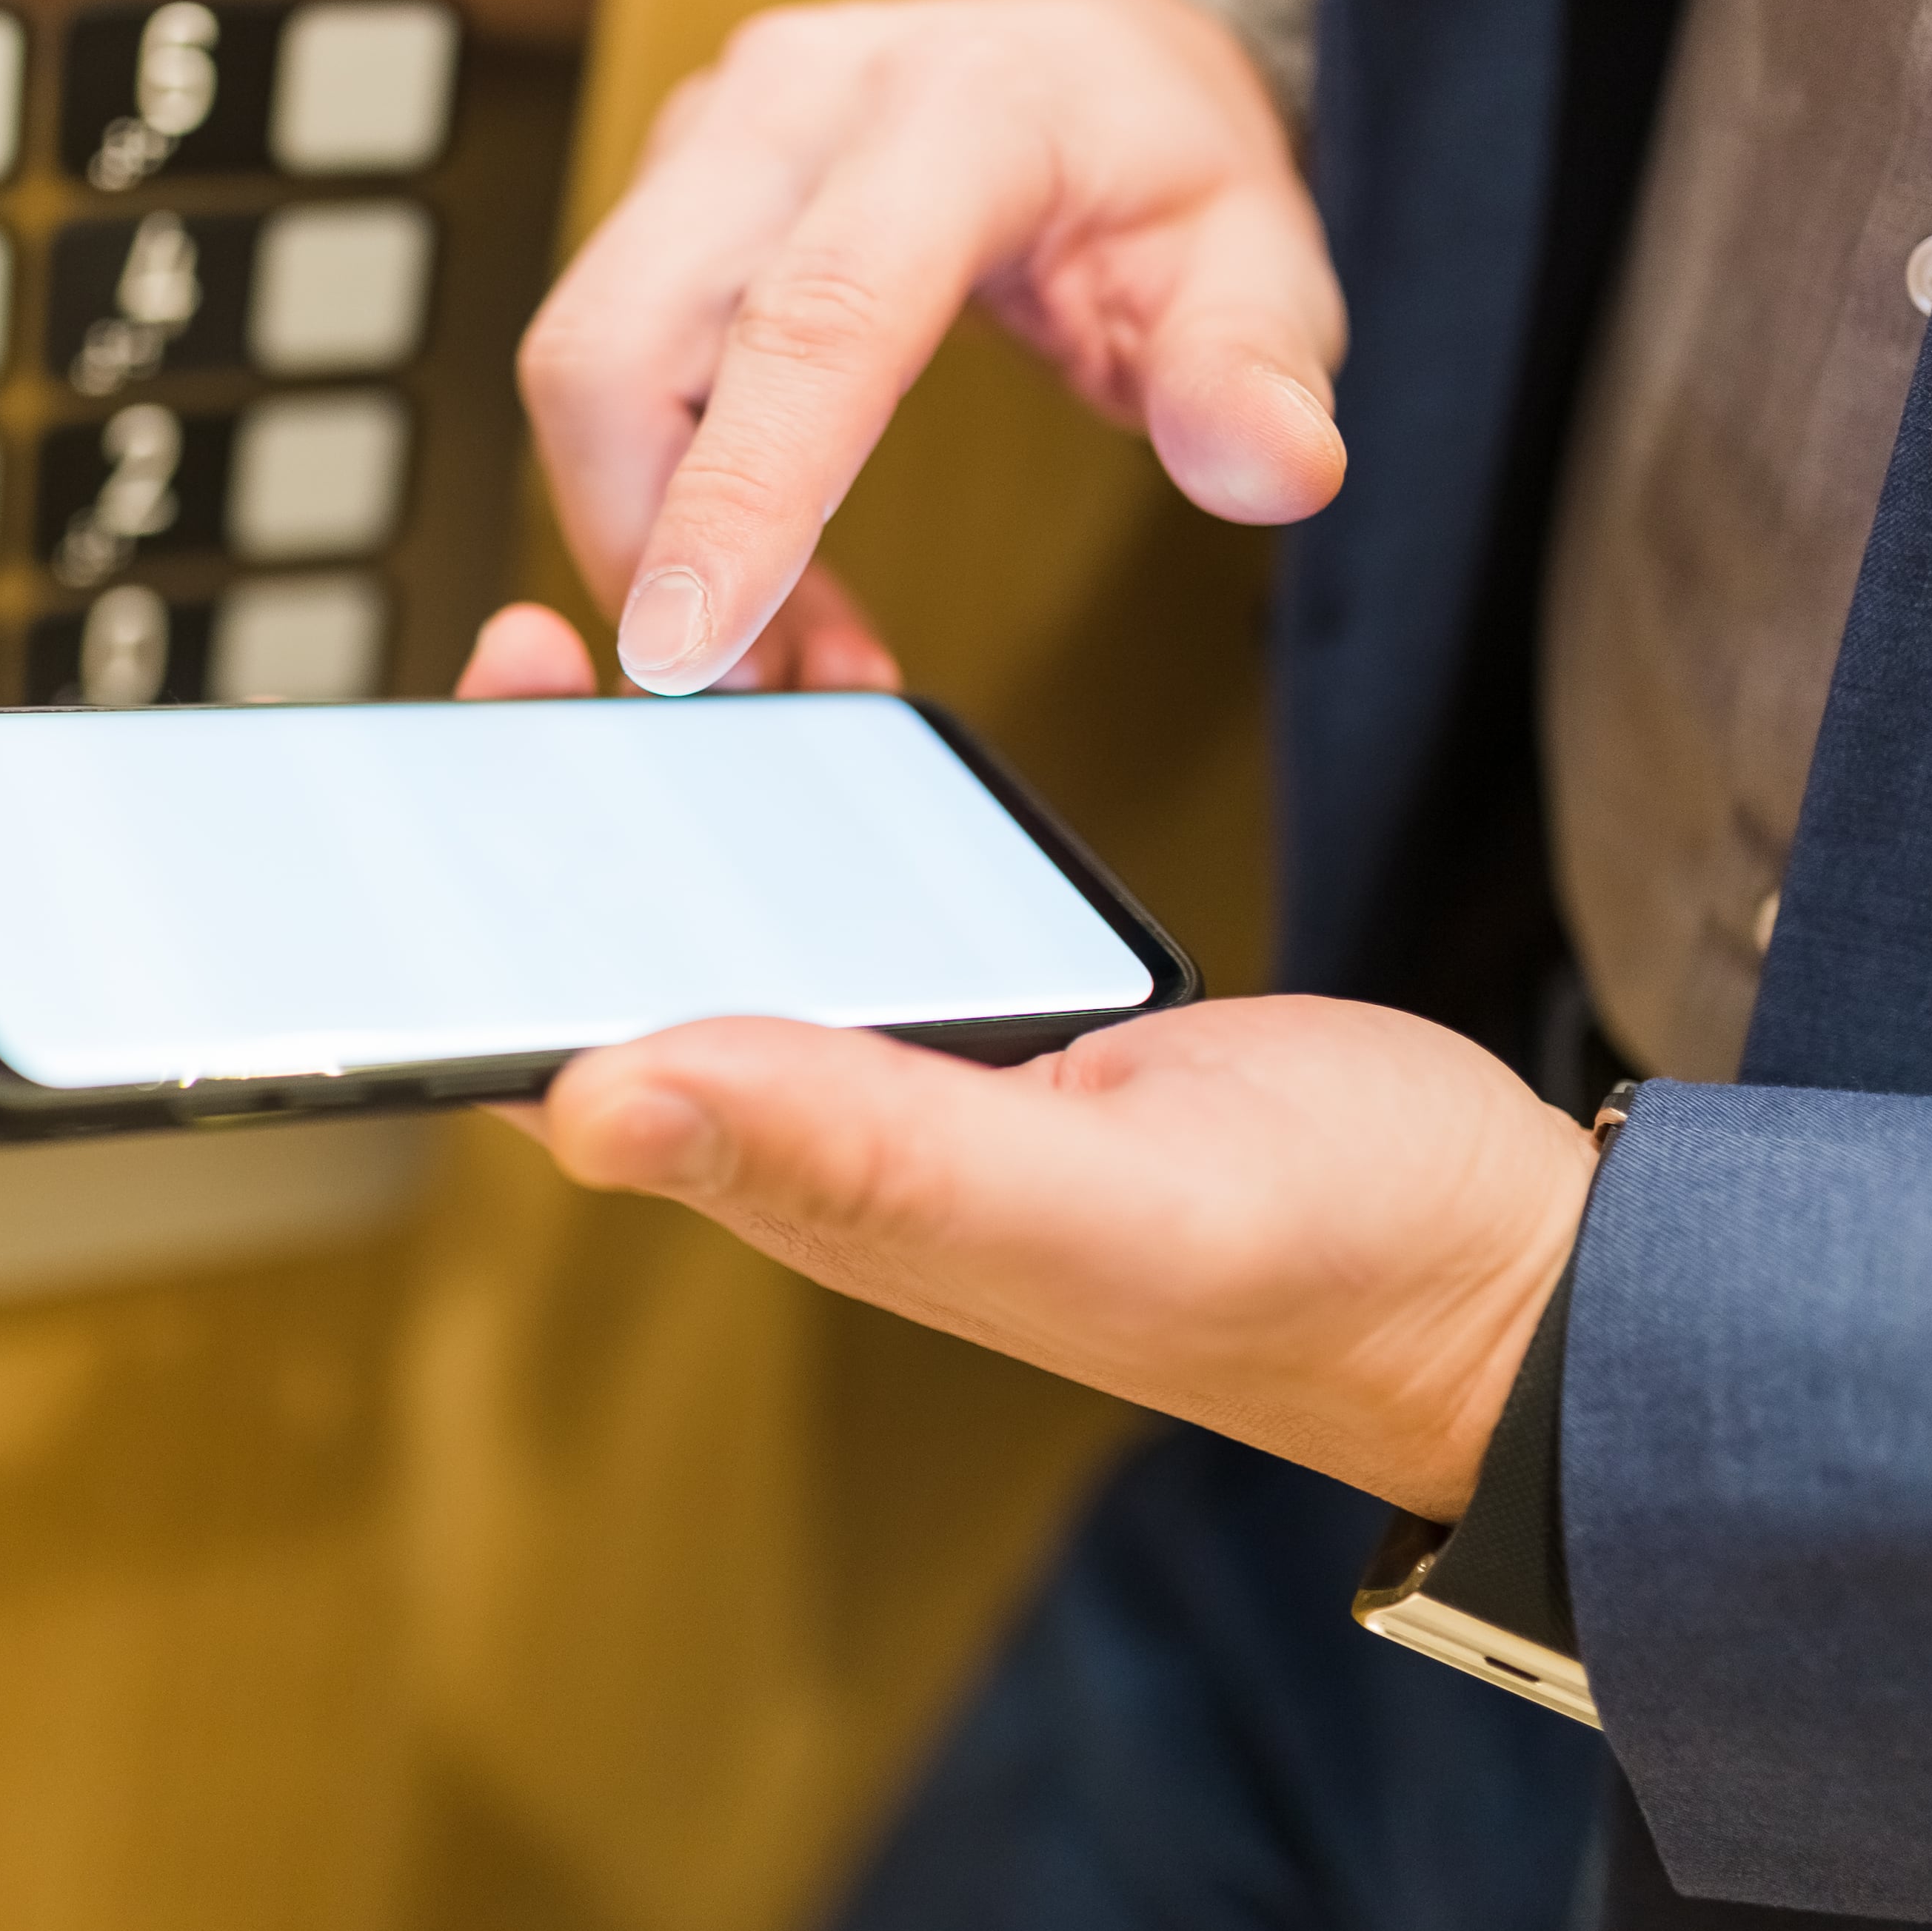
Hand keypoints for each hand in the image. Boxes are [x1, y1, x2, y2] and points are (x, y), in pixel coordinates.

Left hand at [450, 605, 1585, 1519]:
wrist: (1509, 1273)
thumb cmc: (1331, 1267)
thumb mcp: (1092, 1198)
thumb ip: (863, 1152)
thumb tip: (592, 1103)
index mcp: (828, 1189)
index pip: (572, 1074)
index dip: (466, 952)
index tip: (422, 789)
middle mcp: (844, 1134)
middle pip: (628, 981)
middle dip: (538, 835)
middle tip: (518, 656)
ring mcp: (923, 1074)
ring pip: (735, 935)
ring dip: (658, 807)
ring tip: (612, 657)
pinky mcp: (1006, 1020)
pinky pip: (859, 913)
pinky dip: (808, 808)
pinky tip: (815, 711)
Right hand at [519, 0, 1343, 695]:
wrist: (1095, 55)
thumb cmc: (1161, 165)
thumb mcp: (1260, 261)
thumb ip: (1254, 369)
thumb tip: (1271, 471)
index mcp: (953, 111)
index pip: (812, 322)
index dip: (737, 497)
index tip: (685, 651)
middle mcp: (795, 102)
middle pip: (621, 345)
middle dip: (646, 544)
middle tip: (751, 692)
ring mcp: (709, 138)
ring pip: (584, 366)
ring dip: (647, 537)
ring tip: (782, 654)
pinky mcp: (665, 190)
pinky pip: (607, 366)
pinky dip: (658, 500)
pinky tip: (764, 583)